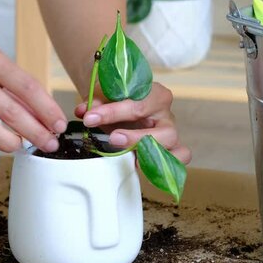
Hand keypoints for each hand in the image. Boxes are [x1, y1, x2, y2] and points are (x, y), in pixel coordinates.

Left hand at [75, 82, 190, 163]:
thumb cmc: (115, 95)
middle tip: (113, 138)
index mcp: (156, 95)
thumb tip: (83, 111)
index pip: (138, 105)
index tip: (89, 118)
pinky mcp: (168, 151)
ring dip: (155, 159)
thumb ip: (95, 102)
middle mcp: (167, 116)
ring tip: (132, 160)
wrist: (117, 97)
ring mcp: (171, 135)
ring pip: (179, 152)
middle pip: (165, 133)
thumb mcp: (104, 94)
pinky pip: (176, 163)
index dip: (112, 113)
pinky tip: (140, 167)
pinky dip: (162, 168)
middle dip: (137, 139)